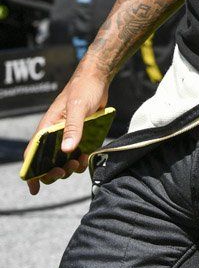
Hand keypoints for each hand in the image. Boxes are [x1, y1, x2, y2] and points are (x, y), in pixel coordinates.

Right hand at [24, 62, 109, 195]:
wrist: (98, 78)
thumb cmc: (84, 88)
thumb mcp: (78, 107)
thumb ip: (73, 127)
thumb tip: (67, 150)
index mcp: (47, 126)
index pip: (32, 153)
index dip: (31, 172)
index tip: (34, 188)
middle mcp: (54, 133)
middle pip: (46, 162)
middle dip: (54, 172)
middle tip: (65, 169)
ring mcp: (66, 134)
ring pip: (62, 160)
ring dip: (69, 167)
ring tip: (79, 162)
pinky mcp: (79, 134)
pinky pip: (76, 154)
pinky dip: (79, 160)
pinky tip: (86, 156)